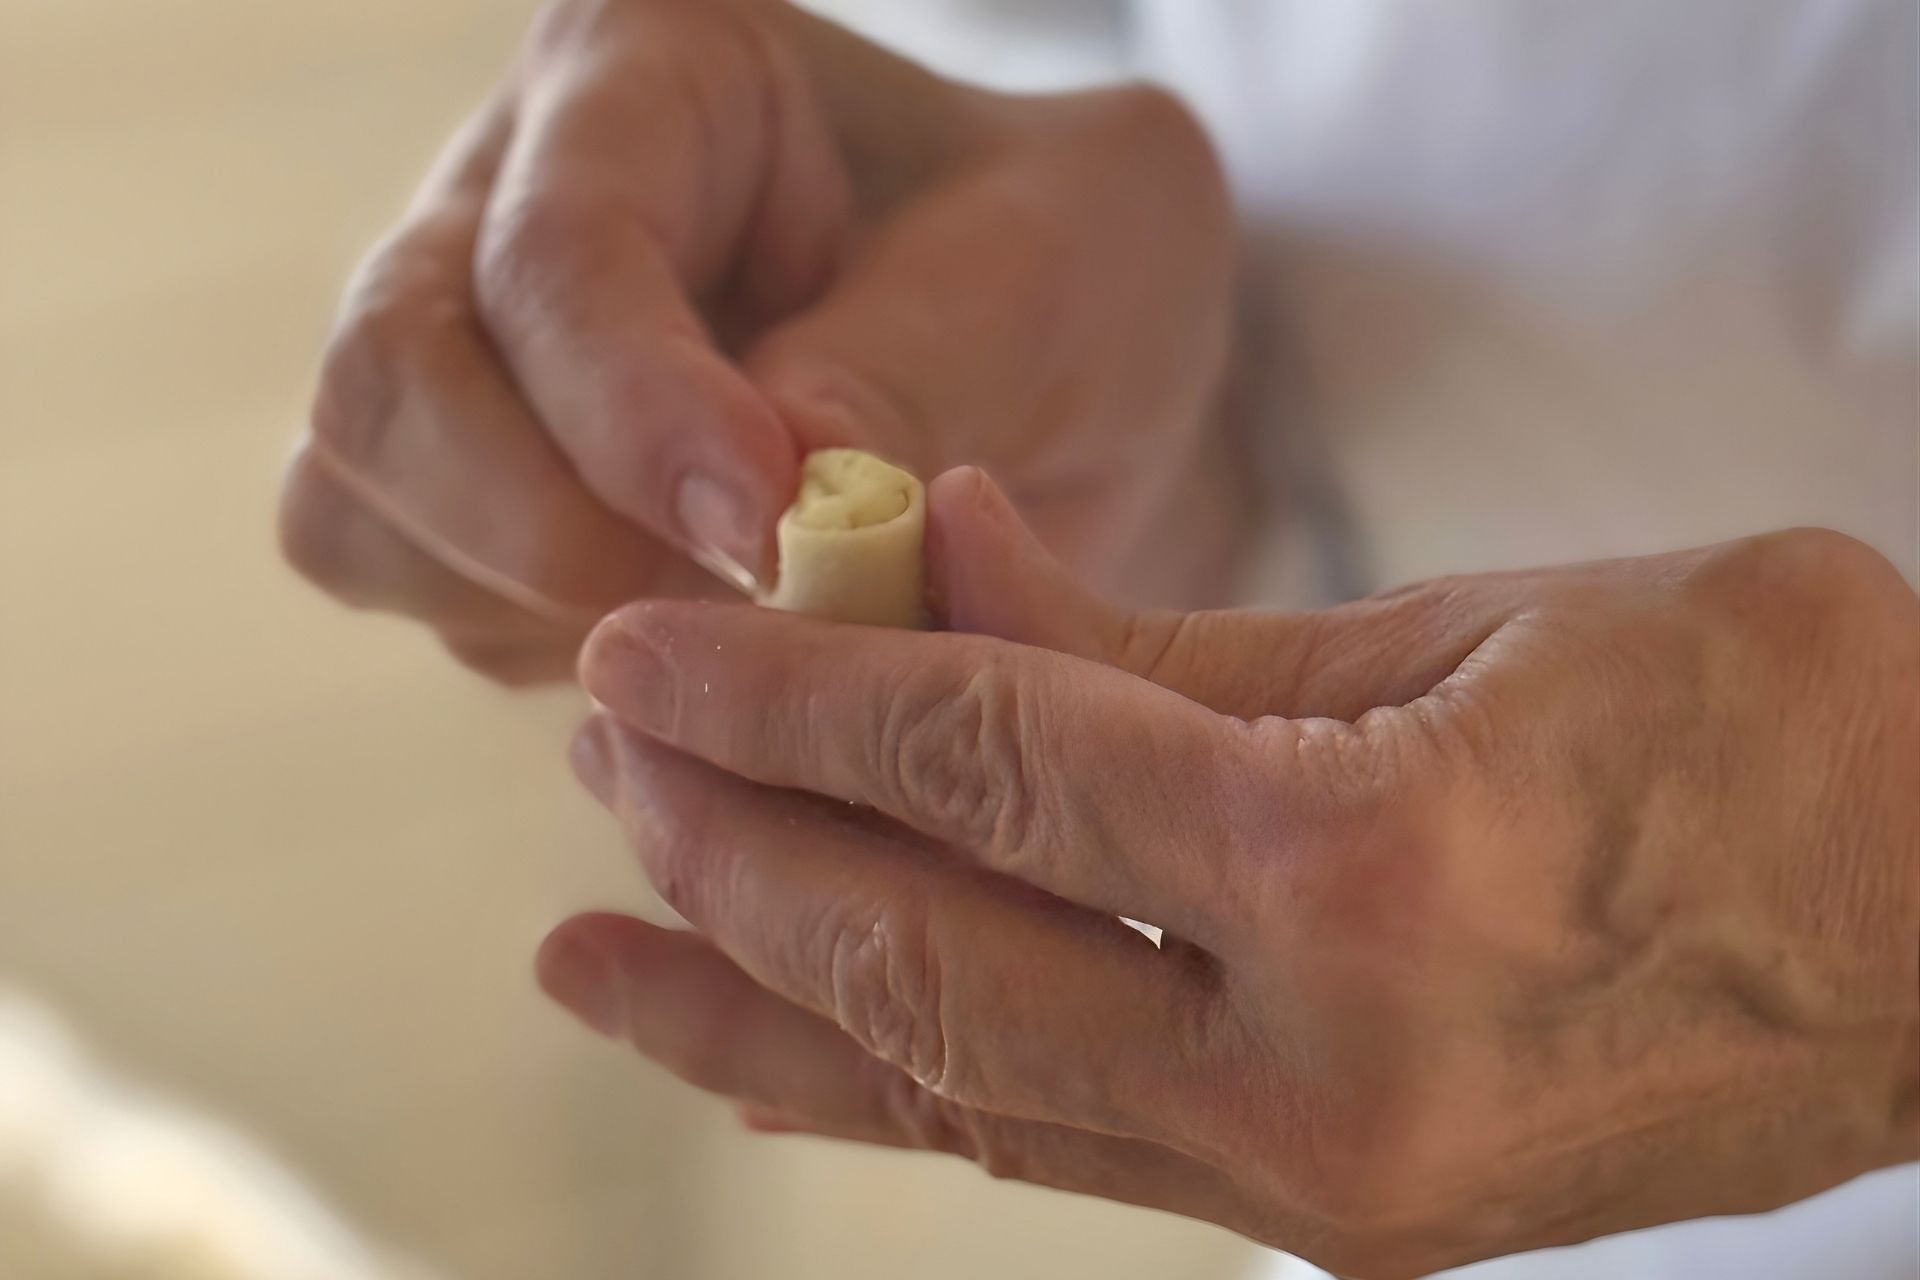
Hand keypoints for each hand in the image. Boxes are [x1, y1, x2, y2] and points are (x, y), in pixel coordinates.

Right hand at [278, 0, 1235, 683]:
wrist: (1078, 359)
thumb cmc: (1070, 268)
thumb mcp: (1046, 275)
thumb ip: (904, 372)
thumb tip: (761, 526)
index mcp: (652, 73)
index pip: (558, 250)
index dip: (632, 412)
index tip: (761, 532)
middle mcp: (515, 199)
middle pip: (389, 380)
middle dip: (538, 531)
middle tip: (730, 609)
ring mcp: (477, 355)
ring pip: (363, 510)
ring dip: (536, 608)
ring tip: (738, 622)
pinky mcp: (479, 493)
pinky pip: (430, 605)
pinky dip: (545, 653)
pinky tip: (697, 643)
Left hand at [547, 468, 1917, 1276]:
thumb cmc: (1769, 728)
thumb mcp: (1464, 625)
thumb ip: (1172, 631)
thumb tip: (941, 566)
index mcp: (1369, 878)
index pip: (990, 769)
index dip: (791, 696)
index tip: (645, 650)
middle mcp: (1321, 1079)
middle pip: (931, 956)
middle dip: (735, 846)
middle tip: (605, 752)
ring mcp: (1322, 1191)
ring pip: (965, 1094)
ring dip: (765, 1002)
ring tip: (605, 943)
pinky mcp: (1328, 1228)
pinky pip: (1059, 1149)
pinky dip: (904, 1087)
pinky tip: (788, 1046)